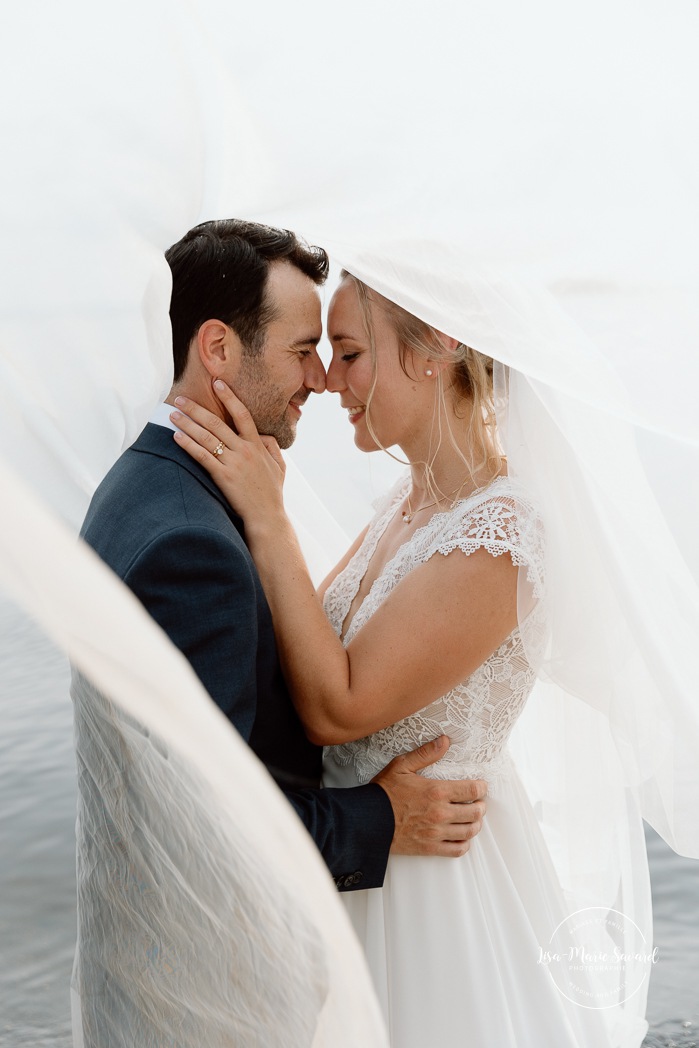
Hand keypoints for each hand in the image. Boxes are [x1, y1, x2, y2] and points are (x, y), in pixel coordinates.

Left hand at [171, 382, 285, 527]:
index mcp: (258, 445)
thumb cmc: (272, 493)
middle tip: (180, 398)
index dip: (229, 397)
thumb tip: (264, 434)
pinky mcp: (223, 477)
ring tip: (172, 415)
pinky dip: (188, 445)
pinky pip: (203, 457)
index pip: (242, 414)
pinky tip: (176, 437)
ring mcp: (233, 463)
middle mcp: (245, 450)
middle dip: (196, 409)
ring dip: (187, 424)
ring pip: (206, 438)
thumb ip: (272, 446)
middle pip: (217, 423)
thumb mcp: (280, 466)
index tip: (217, 383)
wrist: (267, 517)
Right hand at [373, 736, 486, 857]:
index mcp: (436, 791)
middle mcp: (440, 813)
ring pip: (469, 831)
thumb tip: (445, 741)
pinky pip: (457, 850)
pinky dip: (464, 843)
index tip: (481, 786)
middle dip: (481, 806)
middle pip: (475, 812)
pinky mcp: (430, 848)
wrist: (367, 821)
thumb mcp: (401, 766)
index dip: (481, 787)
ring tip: (472, 818)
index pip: (472, 790)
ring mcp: (436, 833)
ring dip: (475, 824)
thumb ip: (426, 753)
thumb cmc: (384, 792)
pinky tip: (461, 836)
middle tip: (478, 802)